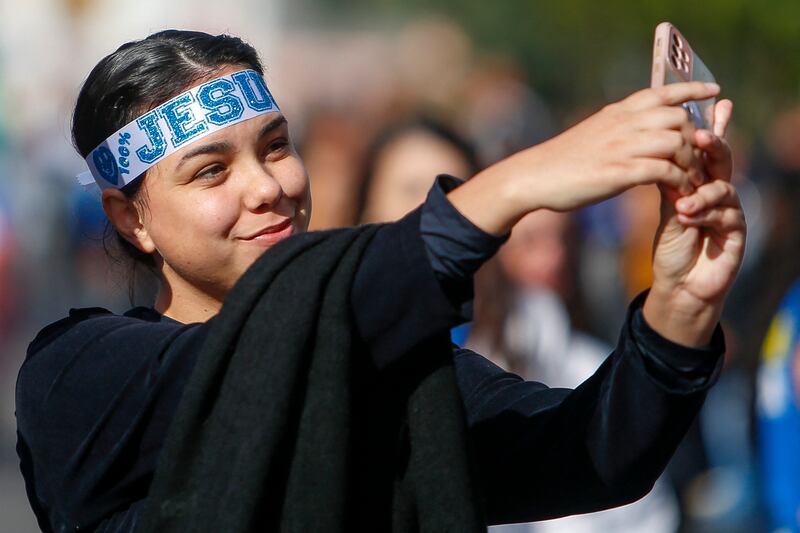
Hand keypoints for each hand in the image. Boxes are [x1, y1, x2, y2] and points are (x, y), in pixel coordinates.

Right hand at [448, 82, 718, 234]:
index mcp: (617, 112)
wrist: (534, 176)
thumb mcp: (593, 132)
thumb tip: (640, 127)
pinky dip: (677, 181)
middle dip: (693, 139)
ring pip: (676, 143)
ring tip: (689, 181)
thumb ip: (619, 126)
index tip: (713, 91)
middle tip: (695, 161)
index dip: (691, 90)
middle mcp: (622, 124)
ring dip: (689, 163)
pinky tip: (676, 192)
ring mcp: (621, 147)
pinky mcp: (618, 173)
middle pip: (678, 119)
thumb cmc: (562, 159)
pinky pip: (664, 171)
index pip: (662, 91)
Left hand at [644, 99, 745, 346]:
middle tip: (700, 136)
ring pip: (724, 189)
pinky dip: (706, 215)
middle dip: (714, 146)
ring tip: (682, 204)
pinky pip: (727, 217)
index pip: (707, 152)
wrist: (678, 286)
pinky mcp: (737, 235)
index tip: (709, 105)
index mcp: (702, 184)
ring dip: (702, 194)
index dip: (711, 128)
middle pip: (722, 162)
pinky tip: (688, 218)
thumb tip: (661, 150)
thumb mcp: (667, 211)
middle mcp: (720, 194)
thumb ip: (670, 183)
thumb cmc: (673, 247)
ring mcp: (731, 213)